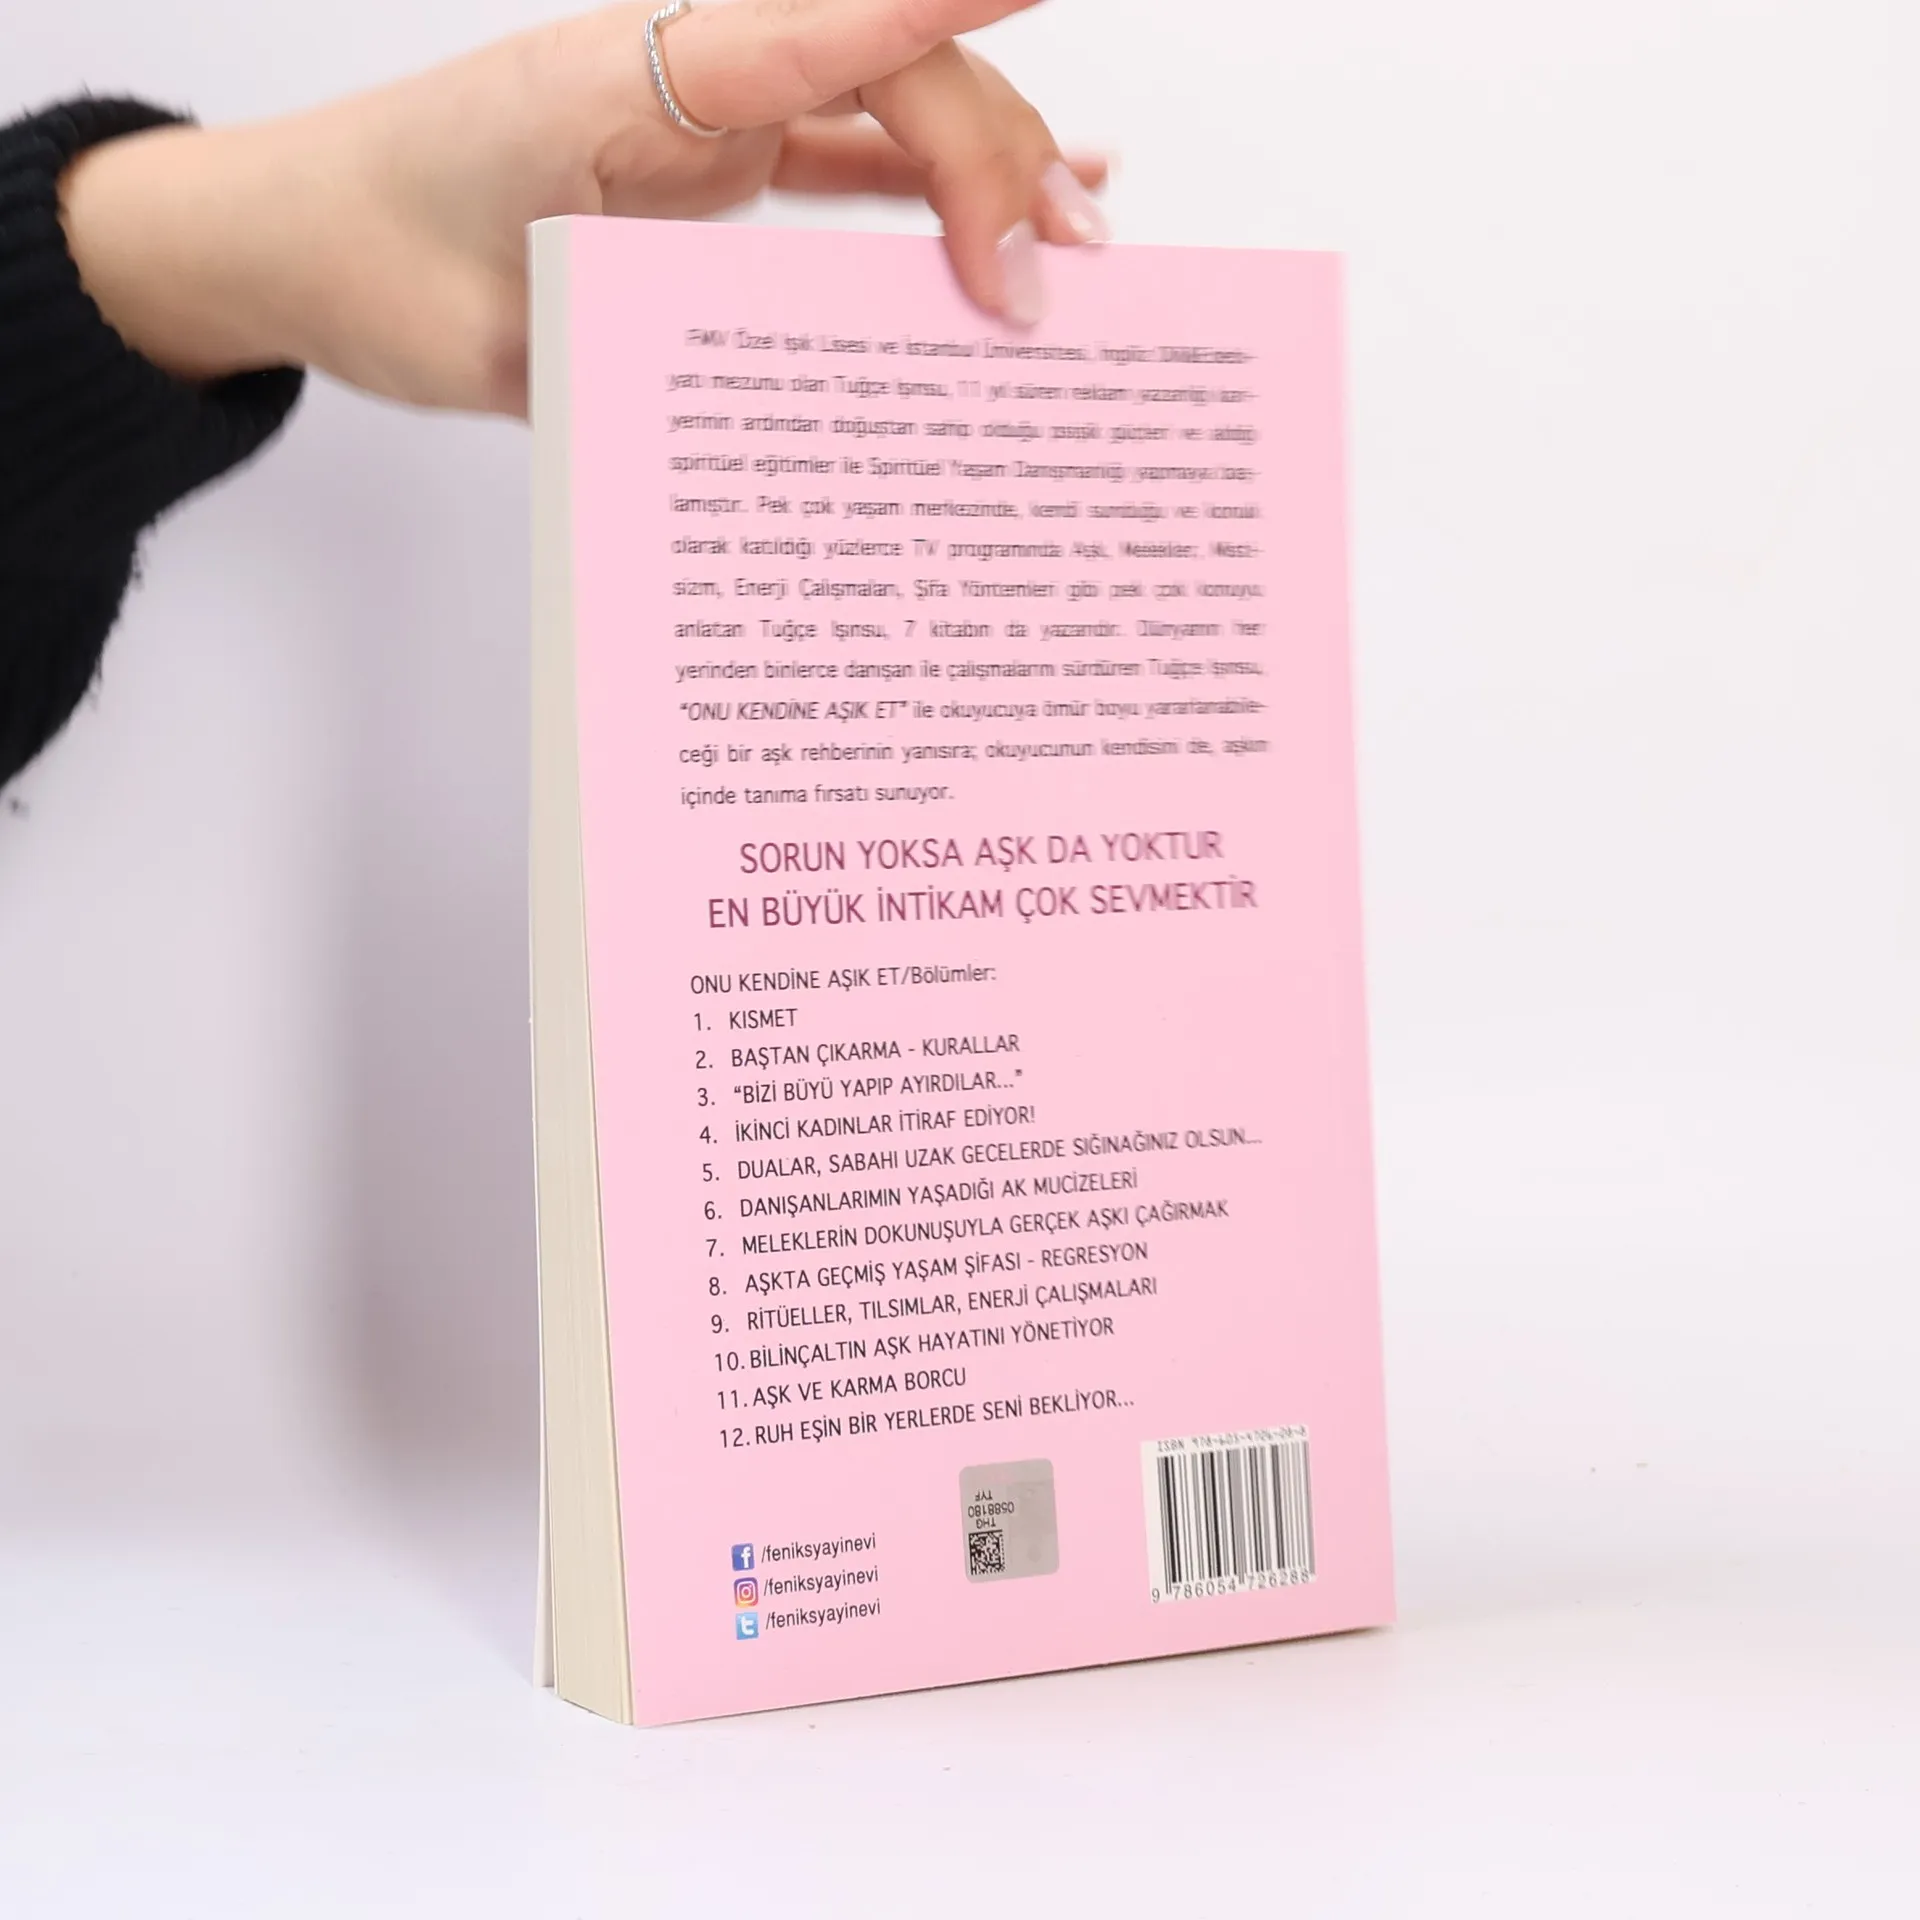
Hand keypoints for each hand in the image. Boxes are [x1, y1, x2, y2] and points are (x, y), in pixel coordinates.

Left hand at [58, 0, 1107, 415]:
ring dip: (991, 172)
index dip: (946, 3)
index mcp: (642, 78)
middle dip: (994, 169)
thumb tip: (792, 398)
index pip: (832, 32)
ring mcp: (712, 119)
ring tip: (1080, 244)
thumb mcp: (514, 325)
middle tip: (1043, 290)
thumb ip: (644, 338)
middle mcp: (695, 78)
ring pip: (891, 114)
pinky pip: (851, 161)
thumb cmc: (390, 258)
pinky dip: (934, 184)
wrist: (316, 243)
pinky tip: (1017, 207)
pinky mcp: (713, 170)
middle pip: (895, 83)